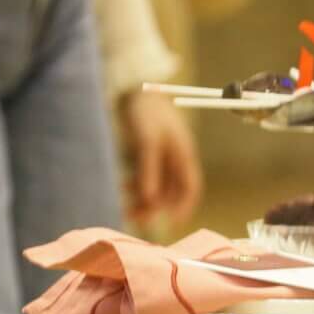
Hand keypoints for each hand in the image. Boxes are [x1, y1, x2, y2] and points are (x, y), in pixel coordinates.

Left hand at [118, 89, 203, 230]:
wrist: (133, 90)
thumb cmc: (145, 113)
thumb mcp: (147, 142)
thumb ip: (149, 171)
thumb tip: (150, 199)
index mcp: (183, 155)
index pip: (190, 187)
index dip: (185, 207)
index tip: (171, 224)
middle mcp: (175, 158)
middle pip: (171, 190)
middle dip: (156, 207)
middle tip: (135, 218)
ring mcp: (161, 156)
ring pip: (156, 185)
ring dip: (143, 198)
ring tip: (125, 208)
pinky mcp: (146, 153)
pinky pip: (144, 176)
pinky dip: (136, 185)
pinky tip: (123, 189)